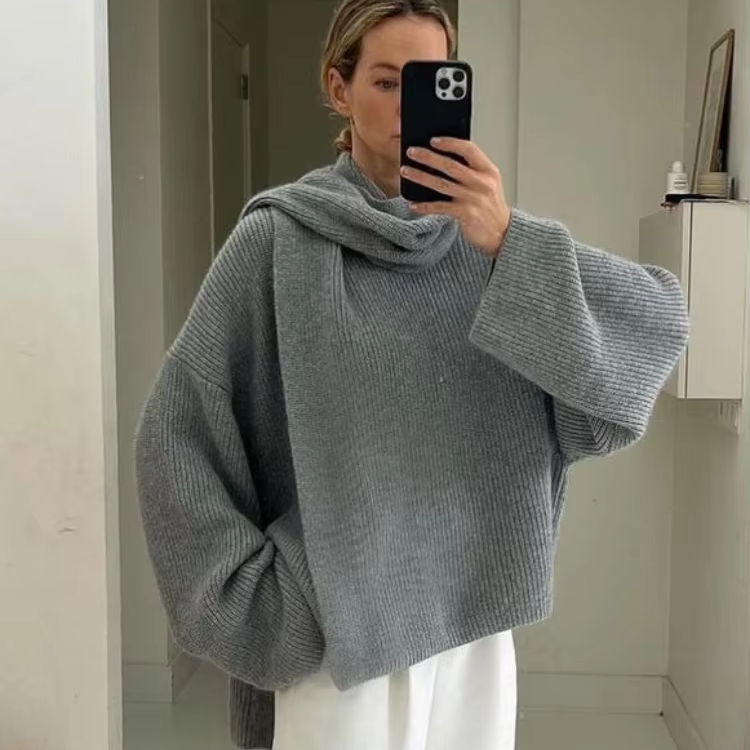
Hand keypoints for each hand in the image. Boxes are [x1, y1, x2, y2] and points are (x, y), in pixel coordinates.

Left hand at [401, 138, 510, 257]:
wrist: (502, 233)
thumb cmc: (492, 208)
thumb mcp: (489, 184)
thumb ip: (473, 171)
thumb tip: (444, 158)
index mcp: (489, 171)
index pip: (469, 149)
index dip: (450, 143)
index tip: (433, 140)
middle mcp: (482, 183)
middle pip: (450, 165)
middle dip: (428, 157)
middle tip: (412, 152)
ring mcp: (473, 199)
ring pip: (441, 184)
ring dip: (420, 177)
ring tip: (406, 171)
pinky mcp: (465, 214)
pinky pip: (439, 207)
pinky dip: (424, 206)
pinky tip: (413, 204)